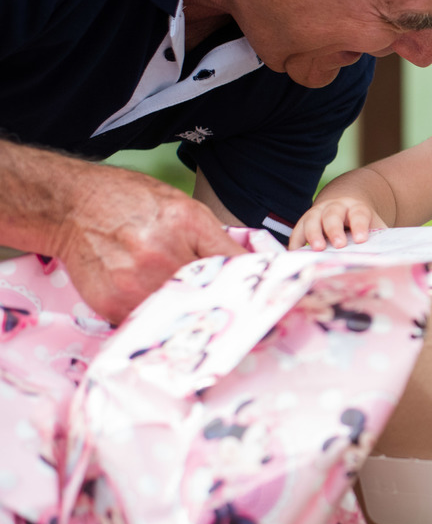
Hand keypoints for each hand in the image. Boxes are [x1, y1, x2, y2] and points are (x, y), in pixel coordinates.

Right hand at [52, 163, 245, 323]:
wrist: (74, 207)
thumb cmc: (131, 202)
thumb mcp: (184, 207)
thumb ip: (216, 238)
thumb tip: (250, 265)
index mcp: (187, 224)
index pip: (235, 263)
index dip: (252, 280)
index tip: (266, 294)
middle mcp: (162, 254)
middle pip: (209, 293)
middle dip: (219, 298)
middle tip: (226, 303)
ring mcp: (135, 282)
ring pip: (181, 312)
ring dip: (188, 310)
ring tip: (184, 300)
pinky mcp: (114, 304)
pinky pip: (150, 322)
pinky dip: (158, 317)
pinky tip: (156, 302)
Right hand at [289, 197, 383, 250]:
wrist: (346, 204)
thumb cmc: (362, 223)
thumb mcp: (374, 225)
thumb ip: (380, 238)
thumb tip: (387, 259)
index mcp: (356, 207)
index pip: (359, 214)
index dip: (360, 226)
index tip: (362, 240)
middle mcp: (335, 207)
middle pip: (333, 215)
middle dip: (335, 230)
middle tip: (339, 245)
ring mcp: (318, 212)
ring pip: (312, 220)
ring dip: (313, 234)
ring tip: (317, 249)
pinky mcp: (304, 222)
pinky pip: (298, 231)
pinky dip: (296, 243)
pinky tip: (296, 255)